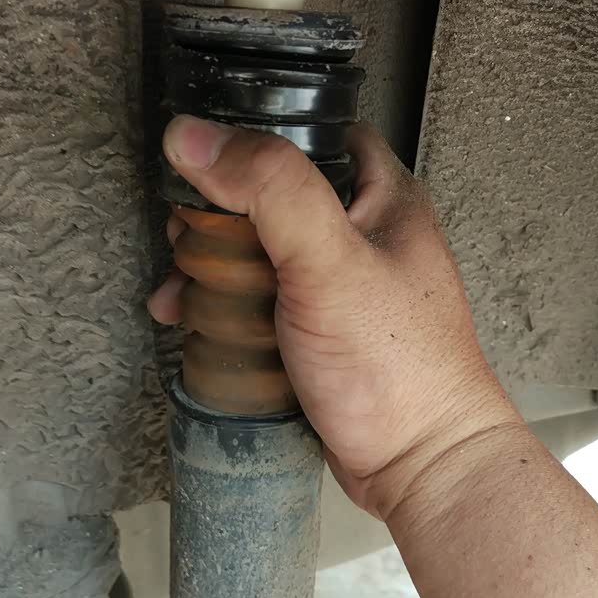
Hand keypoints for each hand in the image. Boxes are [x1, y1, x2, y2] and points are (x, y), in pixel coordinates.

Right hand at [149, 116, 519, 517]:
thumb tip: (199, 137)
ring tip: (180, 288)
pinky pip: (263, 299)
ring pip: (262, 250)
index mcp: (384, 198)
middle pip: (276, 195)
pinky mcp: (319, 329)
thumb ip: (271, 191)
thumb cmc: (396, 366)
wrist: (417, 464)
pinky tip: (193, 320)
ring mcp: (341, 285)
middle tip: (188, 234)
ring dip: (213, 264)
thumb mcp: (330, 262)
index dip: (263, 135)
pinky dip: (225, 304)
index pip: (320, 133)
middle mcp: (365, 235)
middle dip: (221, 213)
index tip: (213, 154)